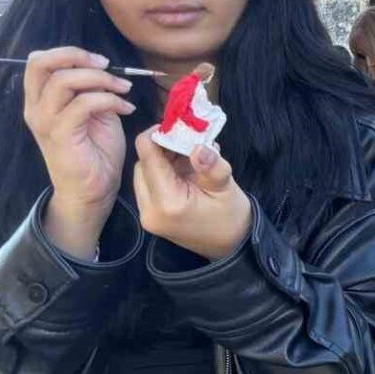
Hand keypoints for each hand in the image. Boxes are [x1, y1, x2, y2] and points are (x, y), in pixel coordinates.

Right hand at [23, 48, 136, 256]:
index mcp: (41, 99)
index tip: (101, 62)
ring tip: (124, 90)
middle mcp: (36, 107)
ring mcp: (45, 121)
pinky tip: (126, 108)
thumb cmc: (96, 151)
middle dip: (77, 56)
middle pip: (41, 63)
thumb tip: (105, 70)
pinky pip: (83, 105)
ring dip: (100, 79)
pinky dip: (109, 100)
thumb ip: (92, 91)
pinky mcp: (61, 135)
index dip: (69, 53)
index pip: (39, 60)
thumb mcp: (95, 113)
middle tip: (108, 66)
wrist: (92, 190)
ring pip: (63, 81)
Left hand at [133, 131, 252, 260]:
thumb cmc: (232, 217)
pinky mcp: (149, 216)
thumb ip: (211, 166)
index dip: (157, 135)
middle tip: (186, 142)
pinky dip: (162, 172)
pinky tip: (182, 171)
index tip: (176, 126)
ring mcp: (146, 215)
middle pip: (142, 164)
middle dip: (162, 149)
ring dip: (161, 160)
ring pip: (143, 173)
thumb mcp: (226, 187)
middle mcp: (149, 210)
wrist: (231, 247)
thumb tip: (200, 146)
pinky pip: (148, 184)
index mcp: (168, 202)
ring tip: (187, 158)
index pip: (148, 156)